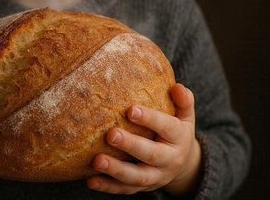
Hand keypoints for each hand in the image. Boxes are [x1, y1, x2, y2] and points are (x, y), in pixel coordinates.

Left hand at [87, 83, 201, 195]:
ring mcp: (156, 176)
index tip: (131, 110)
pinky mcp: (142, 188)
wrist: (185, 164)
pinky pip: (125, 190)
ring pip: (137, 177)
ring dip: (116, 170)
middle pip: (151, 154)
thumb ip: (184, 101)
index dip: (150, 119)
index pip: (167, 127)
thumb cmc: (177, 130)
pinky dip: (108, 186)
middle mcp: (169, 160)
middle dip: (130, 145)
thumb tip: (178, 87)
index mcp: (179, 137)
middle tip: (111, 134)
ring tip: (97, 160)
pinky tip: (91, 180)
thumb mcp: (185, 116)